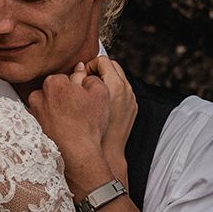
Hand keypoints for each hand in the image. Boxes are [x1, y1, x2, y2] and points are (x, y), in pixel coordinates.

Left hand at [28, 63, 112, 196]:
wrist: (76, 153)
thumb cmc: (88, 124)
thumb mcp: (101, 93)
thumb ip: (91, 78)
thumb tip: (83, 73)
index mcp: (53, 82)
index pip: (66, 78)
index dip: (78, 88)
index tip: (83, 98)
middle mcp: (38, 95)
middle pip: (56, 91)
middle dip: (67, 98)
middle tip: (80, 110)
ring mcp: (34, 112)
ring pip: (50, 105)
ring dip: (59, 110)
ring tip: (73, 122)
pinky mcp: (33, 127)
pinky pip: (46, 119)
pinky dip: (54, 122)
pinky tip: (65, 129)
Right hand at [85, 57, 136, 185]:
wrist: (107, 151)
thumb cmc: (90, 128)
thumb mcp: (82, 100)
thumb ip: (80, 79)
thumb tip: (79, 67)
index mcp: (114, 84)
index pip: (102, 60)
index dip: (89, 65)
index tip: (82, 77)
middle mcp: (126, 89)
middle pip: (113, 65)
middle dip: (99, 70)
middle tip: (87, 82)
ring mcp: (132, 98)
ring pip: (119, 77)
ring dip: (106, 79)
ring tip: (93, 92)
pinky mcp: (133, 107)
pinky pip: (123, 90)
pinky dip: (113, 90)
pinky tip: (102, 103)